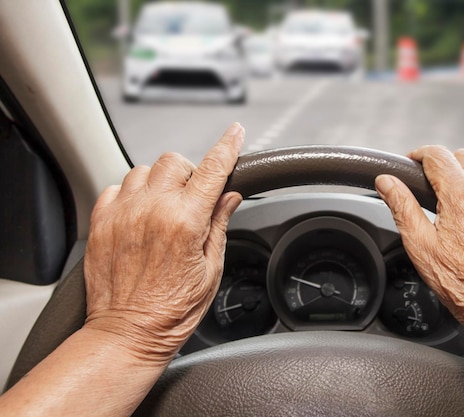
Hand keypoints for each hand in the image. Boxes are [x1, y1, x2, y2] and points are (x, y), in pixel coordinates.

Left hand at [83, 123, 243, 363]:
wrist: (128, 334)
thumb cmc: (171, 311)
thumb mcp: (210, 270)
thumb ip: (218, 225)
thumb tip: (229, 197)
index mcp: (185, 222)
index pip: (212, 170)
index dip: (227, 147)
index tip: (235, 134)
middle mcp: (152, 211)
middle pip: (174, 161)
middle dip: (189, 173)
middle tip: (193, 199)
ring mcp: (123, 214)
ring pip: (143, 170)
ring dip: (158, 182)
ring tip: (163, 209)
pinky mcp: (101, 223)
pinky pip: (115, 188)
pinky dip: (130, 194)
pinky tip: (139, 216)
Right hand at [375, 146, 463, 338]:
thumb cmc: (463, 283)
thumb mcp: (421, 245)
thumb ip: (401, 206)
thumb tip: (386, 182)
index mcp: (462, 192)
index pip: (436, 154)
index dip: (418, 156)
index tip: (412, 164)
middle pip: (461, 157)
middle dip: (443, 167)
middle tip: (431, 190)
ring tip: (457, 204)